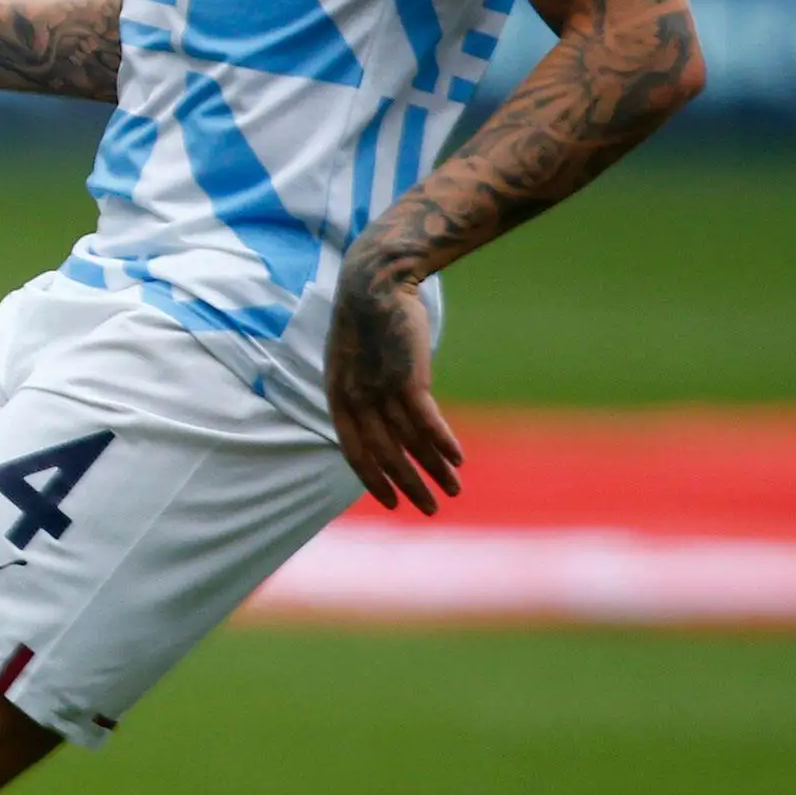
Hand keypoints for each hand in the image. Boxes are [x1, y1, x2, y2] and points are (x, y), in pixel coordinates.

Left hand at [324, 249, 463, 515]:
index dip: (374, 480)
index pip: (354, 452)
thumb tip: (382, 423)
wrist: (373, 284)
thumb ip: (362, 396)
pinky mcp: (406, 377)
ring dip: (434, 469)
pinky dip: (442, 442)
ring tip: (454, 490)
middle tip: (430, 510)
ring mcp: (379, 389)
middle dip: (409, 486)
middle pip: (384, 455)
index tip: (392, 503)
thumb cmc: (366, 324)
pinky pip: (426, 420)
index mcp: (337, 399)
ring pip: (409, 442)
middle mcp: (355, 399)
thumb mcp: (352, 365)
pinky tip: (458, 459)